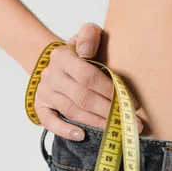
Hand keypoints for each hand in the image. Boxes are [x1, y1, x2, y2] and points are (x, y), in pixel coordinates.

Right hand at [34, 22, 143, 140]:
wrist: (55, 61)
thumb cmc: (79, 51)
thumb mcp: (86, 35)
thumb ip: (89, 35)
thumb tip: (86, 51)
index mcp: (62, 56)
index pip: (87, 76)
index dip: (110, 90)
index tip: (131, 101)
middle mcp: (51, 75)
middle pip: (83, 97)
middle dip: (108, 111)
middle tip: (129, 122)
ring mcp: (44, 92)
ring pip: (72, 111)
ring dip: (95, 122)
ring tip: (115, 128)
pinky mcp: (41, 107)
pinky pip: (49, 122)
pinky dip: (64, 130)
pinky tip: (81, 135)